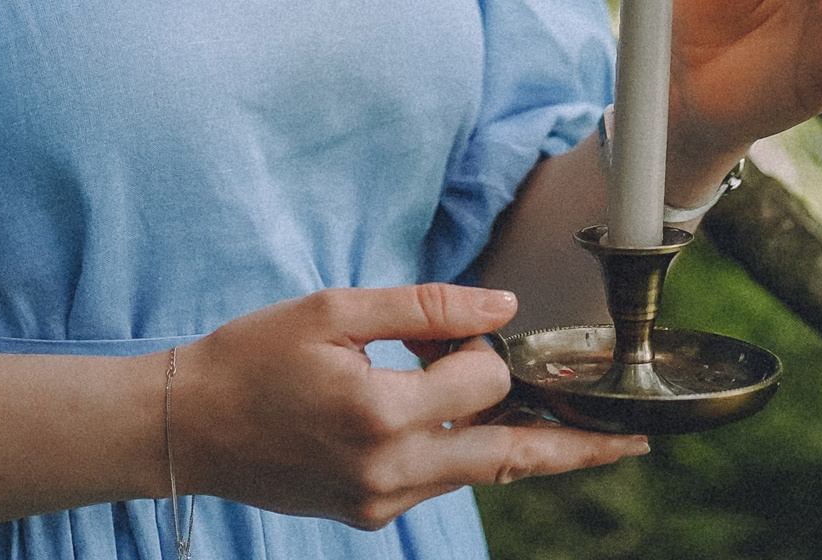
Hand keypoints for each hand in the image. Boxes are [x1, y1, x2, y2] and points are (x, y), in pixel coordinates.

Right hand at [173, 284, 646, 528]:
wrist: (186, 427)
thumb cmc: (252, 357)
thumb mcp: (333, 310)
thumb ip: (423, 308)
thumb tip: (502, 309)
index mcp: (381, 414)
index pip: (483, 382)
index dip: (483, 346)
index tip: (459, 327)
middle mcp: (389, 471)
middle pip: (511, 457)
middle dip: (578, 448)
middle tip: (636, 443)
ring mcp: (380, 502)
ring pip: (477, 472)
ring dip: (510, 437)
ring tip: (565, 422)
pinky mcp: (368, 514)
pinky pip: (437, 480)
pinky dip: (458, 448)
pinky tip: (454, 419)